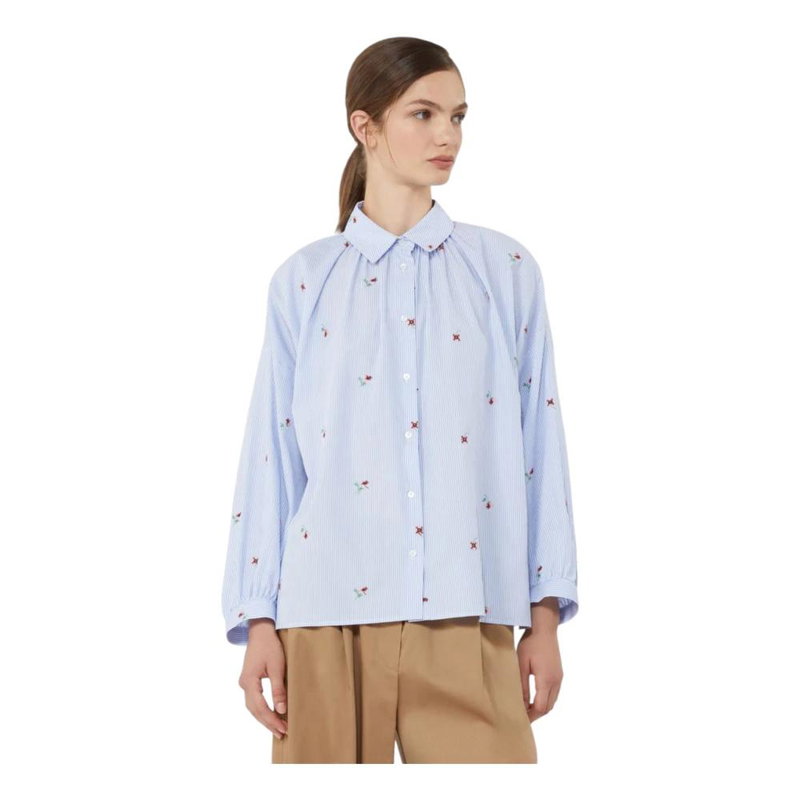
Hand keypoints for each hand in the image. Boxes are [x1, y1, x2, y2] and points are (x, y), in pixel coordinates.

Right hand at [238, 618, 288, 738]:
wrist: (260, 631)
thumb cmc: (270, 647)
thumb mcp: (277, 667)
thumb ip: (278, 690)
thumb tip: (281, 710)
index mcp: (249, 682)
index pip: (260, 707)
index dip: (272, 720)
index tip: (283, 729)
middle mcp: (244, 684)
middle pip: (254, 710)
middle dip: (268, 723)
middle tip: (282, 733)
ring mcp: (245, 682)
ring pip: (253, 707)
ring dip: (265, 718)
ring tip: (278, 728)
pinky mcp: (249, 680)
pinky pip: (254, 700)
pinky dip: (262, 709)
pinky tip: (271, 715)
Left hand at [517, 626, 562, 722]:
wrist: (544, 628)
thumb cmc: (531, 644)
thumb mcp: (522, 664)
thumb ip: (522, 685)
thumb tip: (522, 704)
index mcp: (546, 680)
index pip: (541, 707)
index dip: (531, 716)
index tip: (520, 720)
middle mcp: (556, 681)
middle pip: (548, 707)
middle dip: (536, 714)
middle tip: (522, 717)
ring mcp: (559, 677)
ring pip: (552, 701)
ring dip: (541, 707)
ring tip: (527, 709)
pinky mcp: (559, 673)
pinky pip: (554, 693)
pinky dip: (546, 699)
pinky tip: (535, 697)